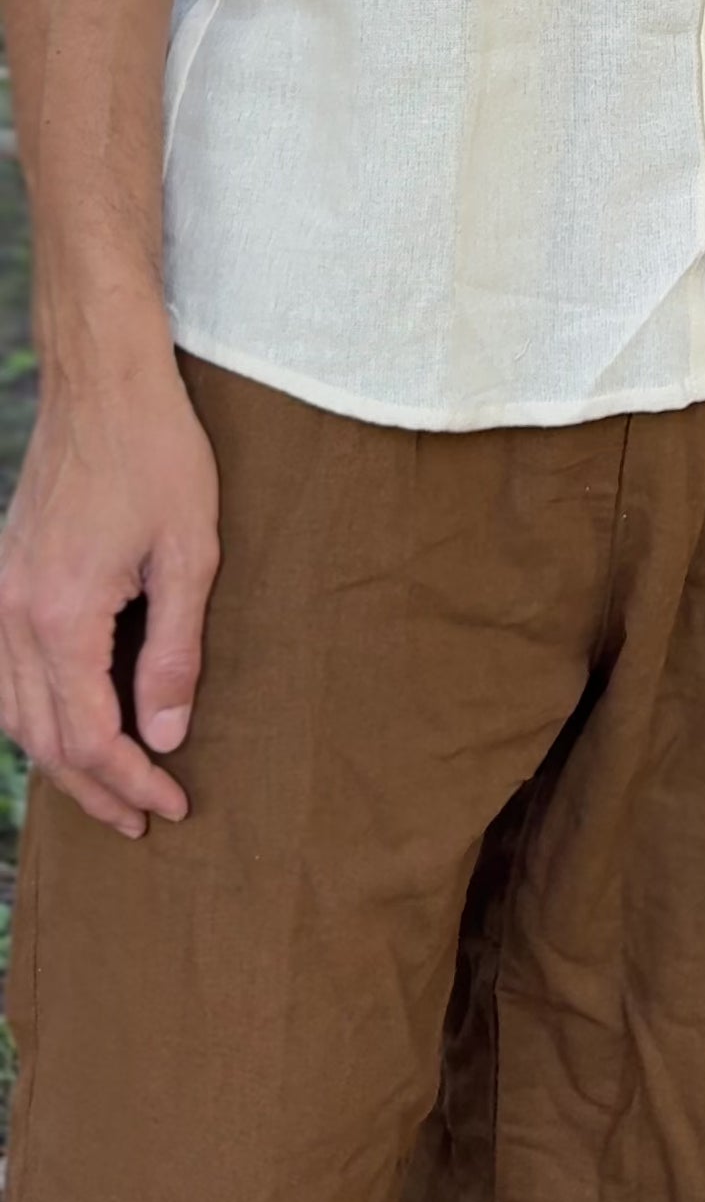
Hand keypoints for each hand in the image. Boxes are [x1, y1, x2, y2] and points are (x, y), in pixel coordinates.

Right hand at [0, 352, 220, 832]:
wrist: (103, 382)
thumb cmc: (158, 454)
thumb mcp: (190, 552)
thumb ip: (174, 650)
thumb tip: (163, 735)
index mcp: (61, 614)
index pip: (88, 736)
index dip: (130, 781)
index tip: (173, 805)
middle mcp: (12, 614)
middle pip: (42, 738)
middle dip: (94, 787)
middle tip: (142, 819)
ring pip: (11, 713)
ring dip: (58, 760)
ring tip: (107, 789)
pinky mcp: (1, 577)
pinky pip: (1, 674)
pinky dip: (29, 715)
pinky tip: (62, 727)